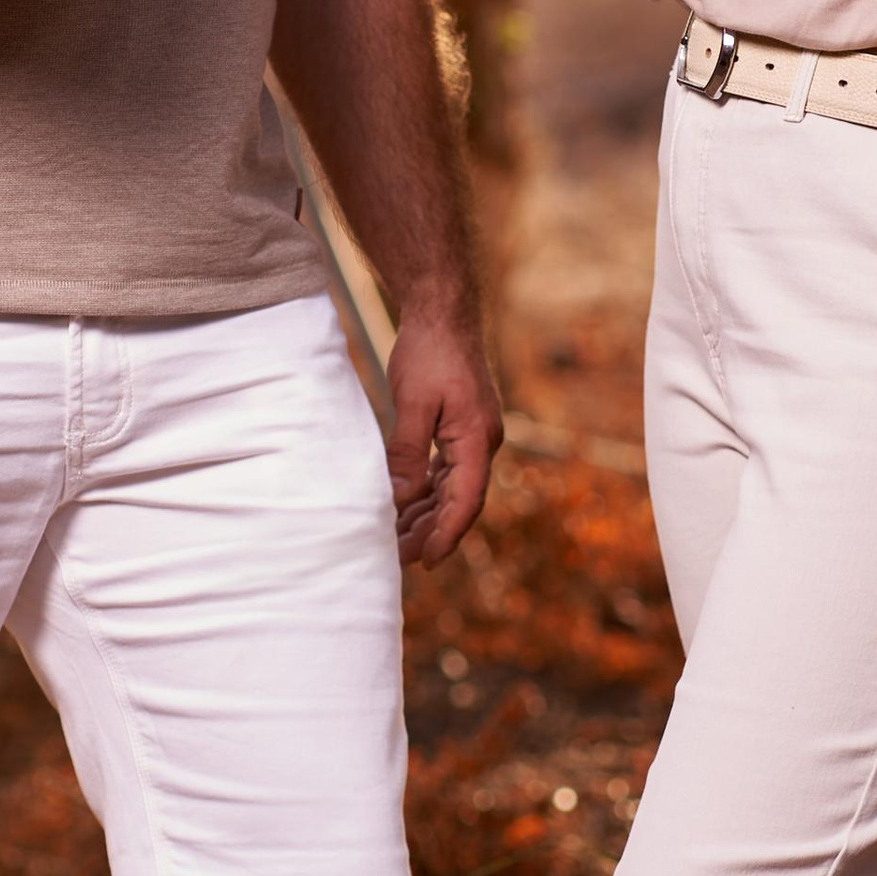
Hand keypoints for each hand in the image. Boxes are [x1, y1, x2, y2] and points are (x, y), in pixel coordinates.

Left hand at [381, 300, 502, 565]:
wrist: (443, 313)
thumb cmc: (431, 352)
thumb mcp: (414, 401)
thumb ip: (407, 451)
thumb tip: (398, 497)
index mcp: (477, 438)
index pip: (466, 500)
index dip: (447, 534)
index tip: (427, 562)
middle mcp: (481, 443)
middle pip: (459, 501)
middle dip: (431, 532)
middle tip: (399, 560)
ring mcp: (471, 436)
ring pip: (451, 489)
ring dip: (426, 515)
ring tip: (395, 540)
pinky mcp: (458, 429)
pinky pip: (444, 471)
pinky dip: (424, 492)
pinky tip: (403, 507)